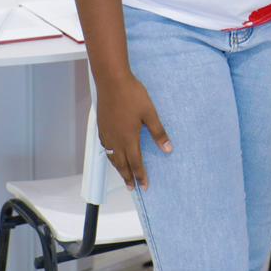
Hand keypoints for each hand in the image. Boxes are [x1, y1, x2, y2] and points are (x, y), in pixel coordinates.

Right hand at [96, 74, 171, 189]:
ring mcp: (107, 134)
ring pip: (112, 157)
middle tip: (132, 188)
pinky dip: (110, 156)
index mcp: (129, 138)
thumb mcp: (150, 113)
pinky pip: (106, 148)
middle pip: (121, 164)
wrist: (112, 81)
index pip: (136, 163)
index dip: (140, 175)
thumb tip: (168, 150)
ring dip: (118, 168)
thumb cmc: (133, 95)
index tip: (144, 186)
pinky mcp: (102, 127)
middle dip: (128, 177)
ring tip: (123, 176)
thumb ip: (158, 133)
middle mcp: (116, 140)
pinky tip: (112, 154)